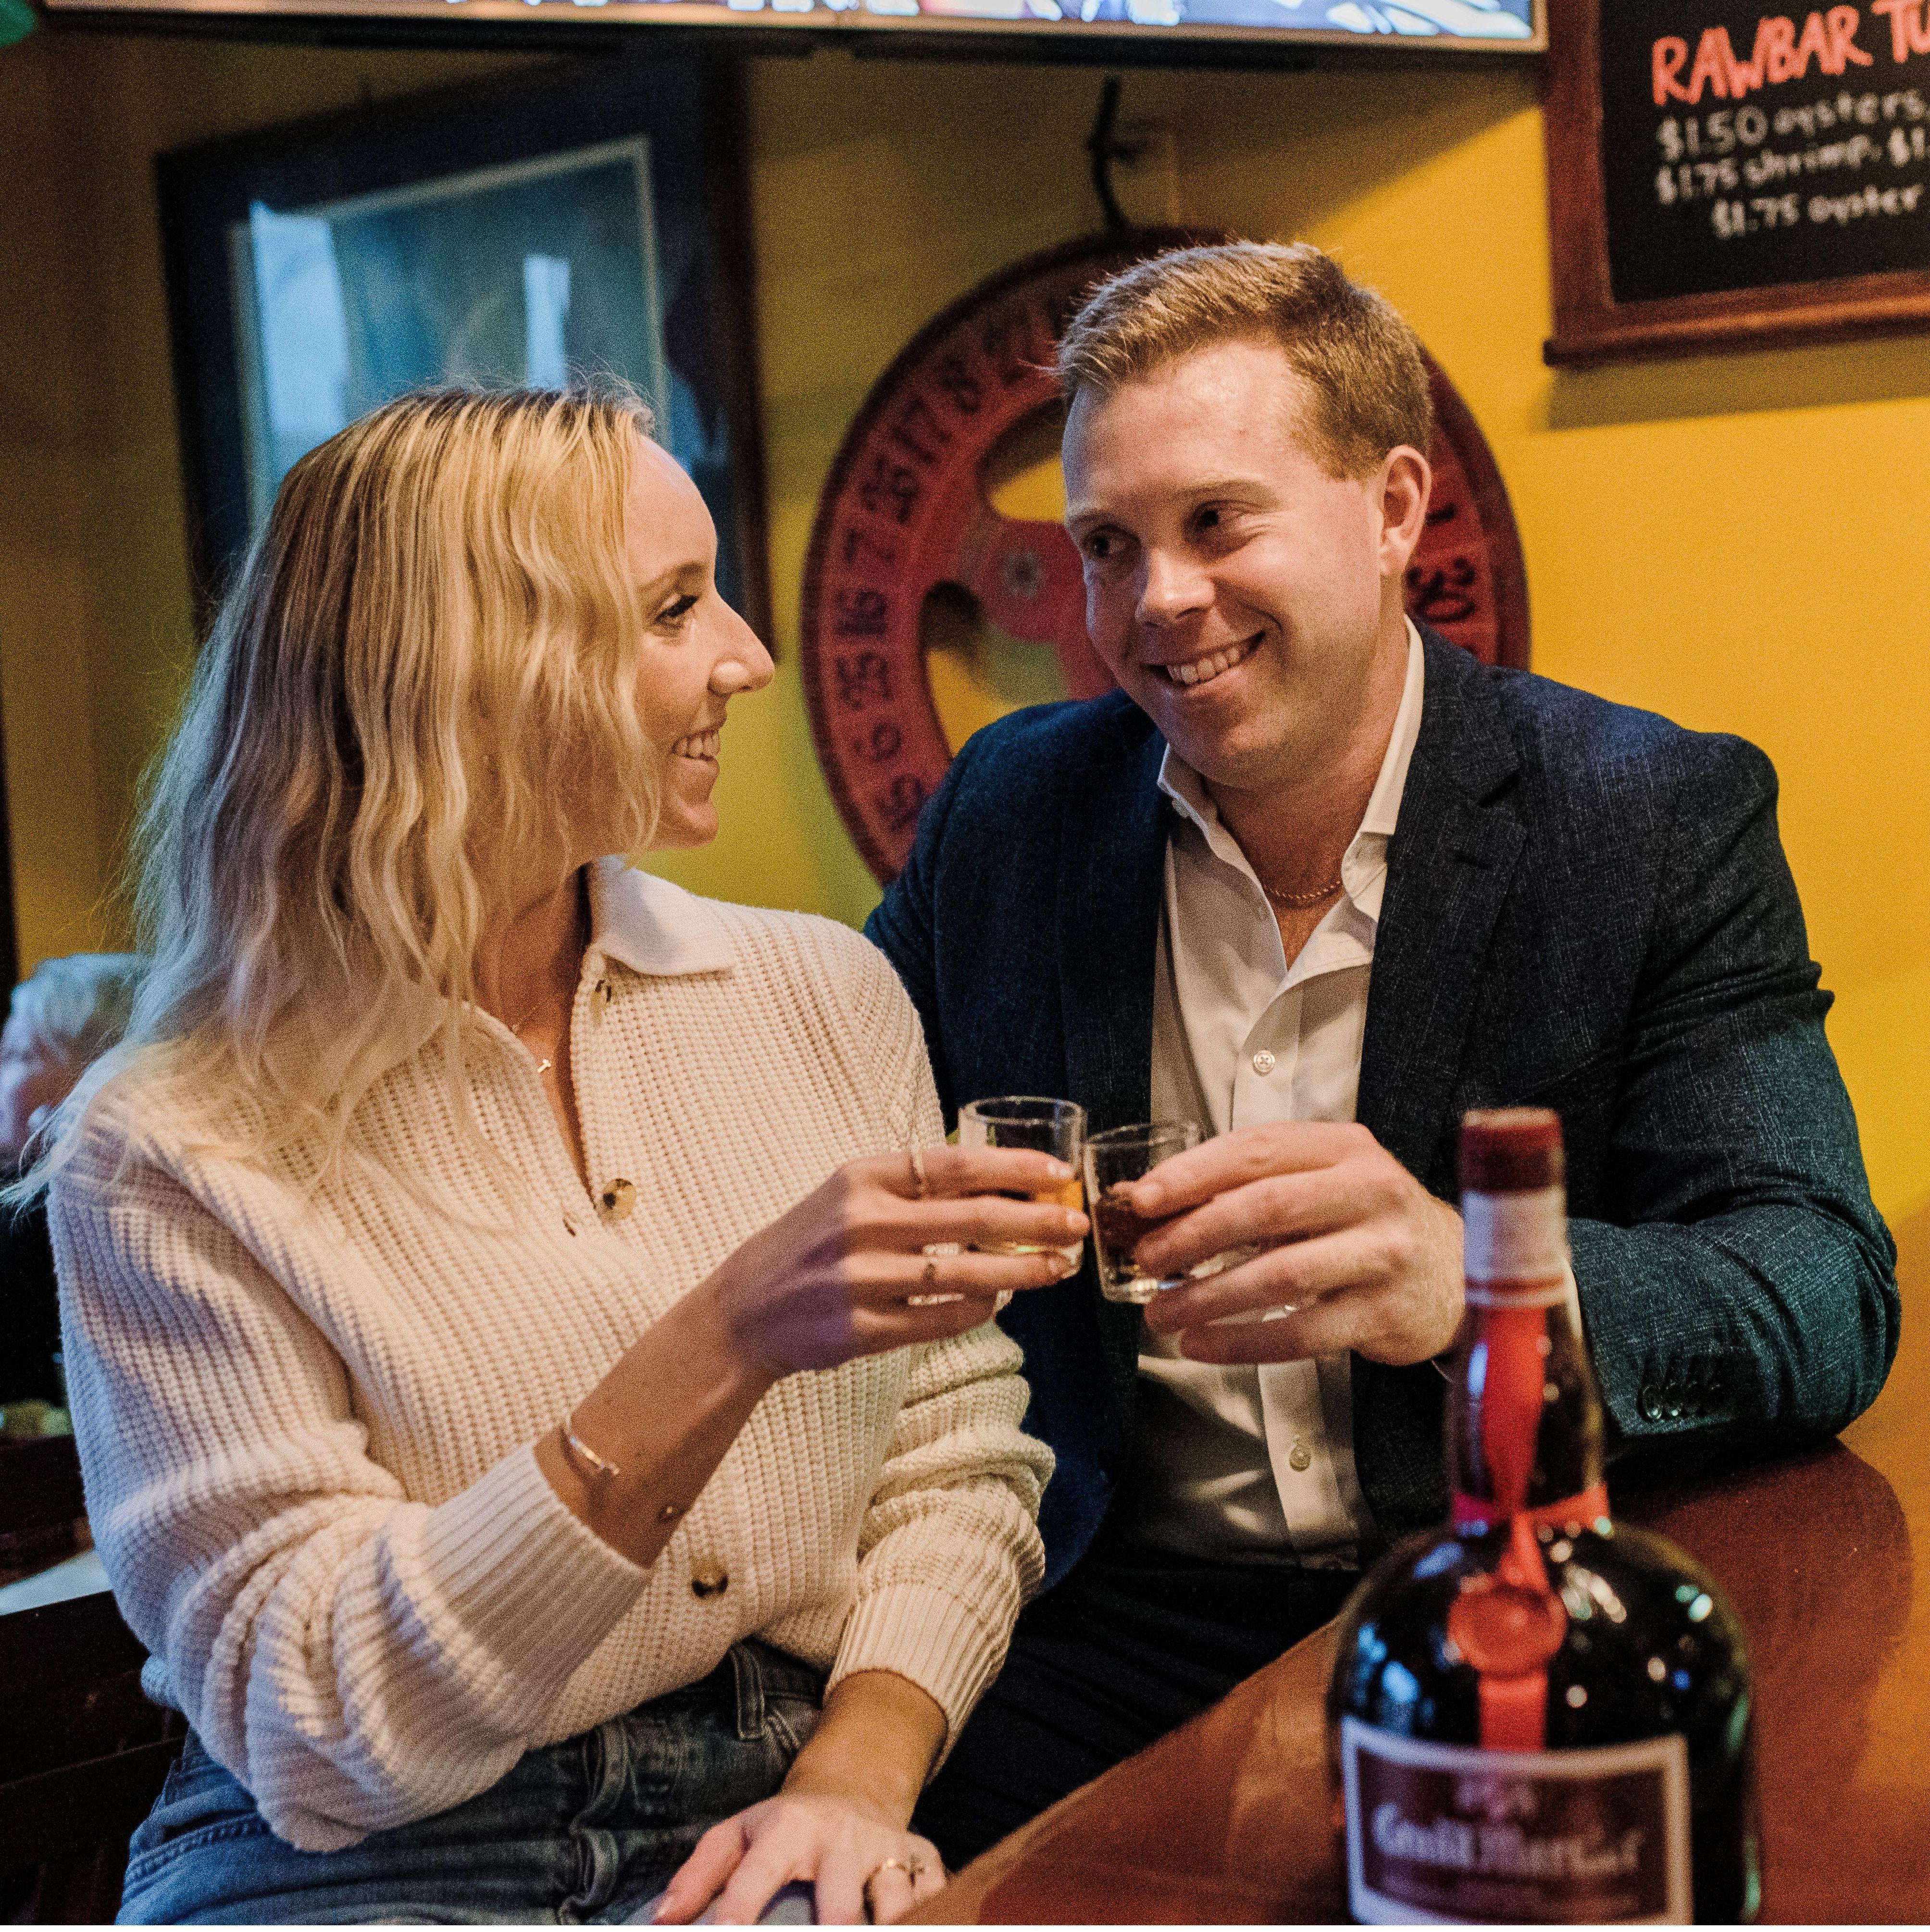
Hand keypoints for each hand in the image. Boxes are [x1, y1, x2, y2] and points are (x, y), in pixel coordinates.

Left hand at [653, 1793, 945, 1924]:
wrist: (851, 1790)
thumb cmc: (782, 1829)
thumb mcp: (736, 1835)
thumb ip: (698, 1876)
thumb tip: (662, 1921)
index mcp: (787, 1830)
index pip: (758, 1874)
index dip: (741, 1907)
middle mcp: (840, 1838)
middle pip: (840, 1904)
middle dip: (834, 1930)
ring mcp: (886, 1848)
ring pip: (895, 1900)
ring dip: (889, 1924)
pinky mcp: (922, 1856)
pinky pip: (935, 1893)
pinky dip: (932, 1913)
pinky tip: (922, 1924)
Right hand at [699, 1146, 1088, 1378]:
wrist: (743, 1309)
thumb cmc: (811, 1243)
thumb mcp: (849, 1193)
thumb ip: (913, 1187)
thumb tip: (1000, 1185)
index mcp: (862, 1177)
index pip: (955, 1165)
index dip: (1014, 1168)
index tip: (1058, 1173)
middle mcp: (862, 1222)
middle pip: (971, 1218)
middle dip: (1036, 1222)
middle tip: (1077, 1224)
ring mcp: (862, 1279)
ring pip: (965, 1274)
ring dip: (1022, 1272)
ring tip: (1058, 1269)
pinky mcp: (861, 1329)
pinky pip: (941, 1319)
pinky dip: (979, 1310)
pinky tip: (1000, 1301)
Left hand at [1126, 1122, 1463, 1365]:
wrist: (1458, 1272)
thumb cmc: (1368, 1221)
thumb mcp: (1322, 1181)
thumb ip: (1250, 1184)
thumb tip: (1150, 1202)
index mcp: (1344, 1148)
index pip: (1256, 1149)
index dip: (1192, 1174)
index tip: (1141, 1199)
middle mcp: (1370, 1192)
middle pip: (1264, 1209)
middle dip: (1192, 1236)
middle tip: (1146, 1258)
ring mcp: (1382, 1254)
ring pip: (1279, 1275)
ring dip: (1208, 1297)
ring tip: (1160, 1312)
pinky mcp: (1384, 1313)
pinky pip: (1301, 1333)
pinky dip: (1242, 1342)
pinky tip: (1201, 1345)